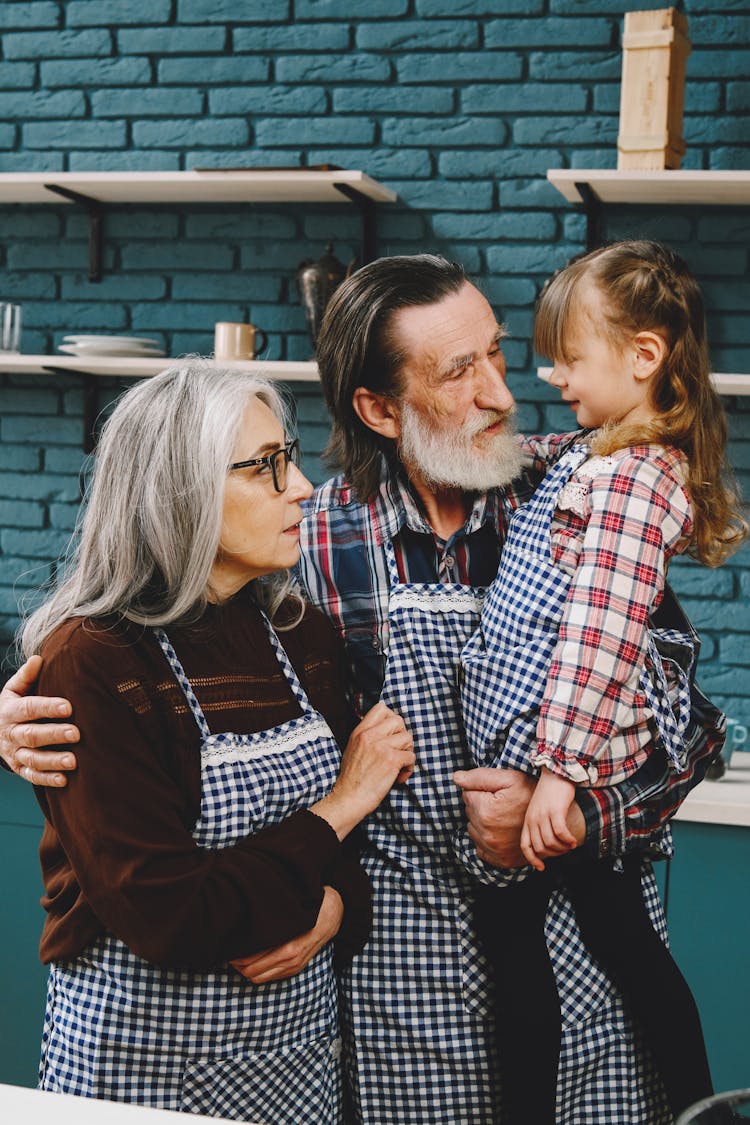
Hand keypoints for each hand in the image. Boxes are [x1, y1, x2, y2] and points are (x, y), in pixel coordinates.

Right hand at [0, 655, 78, 786]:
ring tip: (74, 760)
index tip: (68, 706)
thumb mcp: (14, 689)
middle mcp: (10, 734)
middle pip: (31, 735)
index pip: (28, 708)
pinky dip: (47, 779)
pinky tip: (64, 779)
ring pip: (32, 759)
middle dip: (54, 735)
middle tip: (76, 733)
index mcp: (9, 711)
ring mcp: (14, 753)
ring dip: (53, 761)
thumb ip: (26, 676)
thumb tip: (38, 659)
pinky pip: (32, 776)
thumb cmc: (14, 705)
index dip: (47, 707)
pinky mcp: (19, 768)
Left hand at [230, 886, 343, 982]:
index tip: (228, 948)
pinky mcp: (295, 968)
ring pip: (258, 978)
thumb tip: (246, 921)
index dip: (236, 957)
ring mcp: (293, 966)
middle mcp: (290, 961)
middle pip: (252, 972)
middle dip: (238, 965)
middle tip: (228, 953)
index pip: (252, 962)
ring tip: (236, 958)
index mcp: (287, 948)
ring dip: (246, 970)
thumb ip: (270, 920)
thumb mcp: (290, 913)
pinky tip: (251, 961)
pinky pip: (269, 977)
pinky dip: (257, 972)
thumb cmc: (309, 908)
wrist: (333, 915)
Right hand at [312, 702, 414, 839]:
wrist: (349, 798)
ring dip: (407, 753)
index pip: (381, 708)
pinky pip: (411, 756)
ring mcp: (381, 747)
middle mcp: (370, 736)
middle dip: (402, 736)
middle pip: (399, 720)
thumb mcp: (353, 748)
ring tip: (398, 766)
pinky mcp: (391, 761)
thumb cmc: (352, 778)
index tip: (391, 733)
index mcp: (360, 731)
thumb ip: (367, 736)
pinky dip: (408, 768)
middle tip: (397, 750)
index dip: (391, 718)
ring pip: (408, 738)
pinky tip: (399, 776)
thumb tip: (387, 730)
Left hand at [454, 767, 535, 867]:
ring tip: (502, 817)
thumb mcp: (507, 778)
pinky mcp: (502, 860)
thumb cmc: (530, 793)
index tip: (497, 792)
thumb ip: (478, 777)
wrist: (553, 817)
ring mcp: (494, 850)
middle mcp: (487, 834)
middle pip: (470, 814)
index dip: (481, 791)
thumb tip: (455, 778)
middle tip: (501, 803)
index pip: (467, 796)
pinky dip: (486, 841)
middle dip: (480, 806)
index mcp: (485, 812)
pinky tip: (500, 832)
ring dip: (482, 823)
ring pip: (474, 831)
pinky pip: (482, 850)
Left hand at [520, 768, 577, 870]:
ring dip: (563, 848)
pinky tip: (573, 840)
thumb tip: (547, 843)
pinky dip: (568, 840)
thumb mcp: (539, 809)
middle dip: (554, 854)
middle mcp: (533, 819)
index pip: (526, 846)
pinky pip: (560, 833)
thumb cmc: (551, 792)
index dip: (532, 860)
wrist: (557, 772)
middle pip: (540, 848)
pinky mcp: (555, 810)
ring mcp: (543, 815)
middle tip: (564, 850)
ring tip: (571, 845)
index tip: (542, 868)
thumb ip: (540, 824)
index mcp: (528, 820)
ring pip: (551, 843)